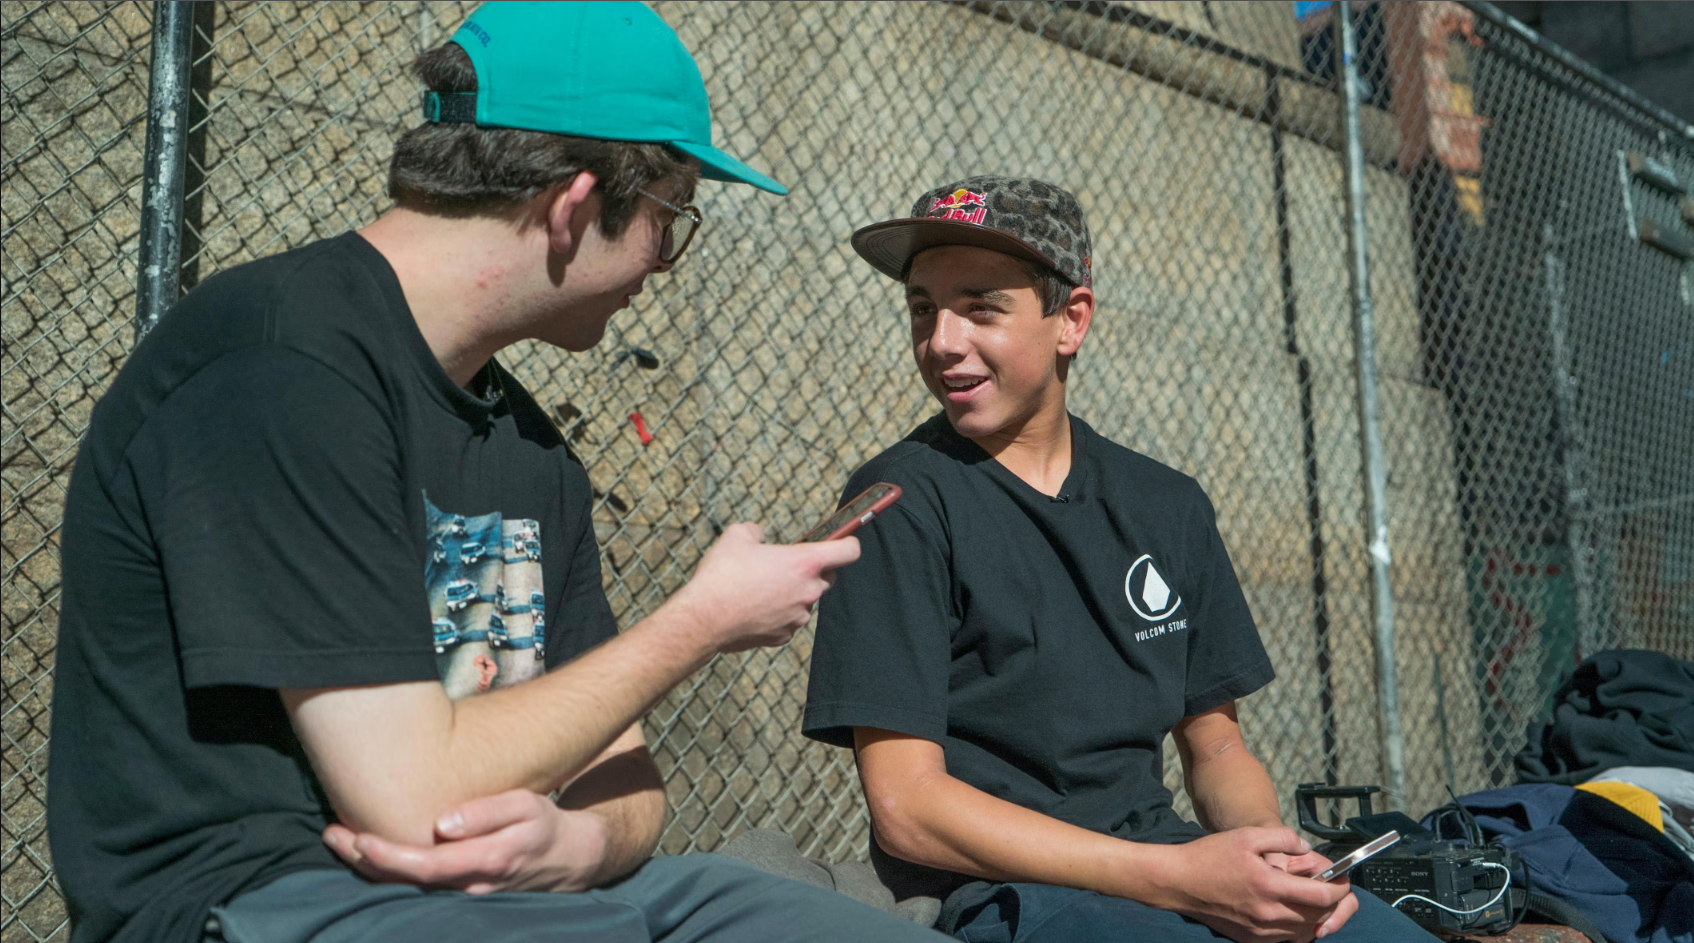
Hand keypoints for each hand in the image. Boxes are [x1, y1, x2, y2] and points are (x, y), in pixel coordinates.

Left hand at [323, 789, 610, 893]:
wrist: (569, 858)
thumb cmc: (543, 825)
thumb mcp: (527, 805)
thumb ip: (487, 812)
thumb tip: (444, 823)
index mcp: (486, 862)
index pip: (425, 865)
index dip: (388, 855)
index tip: (357, 837)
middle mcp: (470, 887)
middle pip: (406, 882)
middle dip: (365, 860)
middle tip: (331, 833)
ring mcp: (465, 897)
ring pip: (408, 889)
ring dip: (370, 868)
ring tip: (340, 841)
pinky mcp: (461, 896)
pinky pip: (418, 888)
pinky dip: (388, 873)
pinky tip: (368, 857)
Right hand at [666, 522, 859, 652]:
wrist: (703, 618)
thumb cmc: (722, 574)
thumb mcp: (737, 535)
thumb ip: (757, 531)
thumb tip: (760, 537)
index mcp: (805, 562)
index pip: (849, 550)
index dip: (848, 542)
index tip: (842, 540)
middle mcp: (808, 591)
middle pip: (826, 577)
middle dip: (811, 570)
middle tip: (784, 564)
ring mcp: (798, 617)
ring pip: (805, 600)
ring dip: (791, 592)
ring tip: (759, 587)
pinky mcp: (783, 636)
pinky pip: (788, 620)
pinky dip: (777, 613)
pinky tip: (753, 607)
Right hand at [1151, 827, 1354, 942]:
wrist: (1178, 882)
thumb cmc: (1210, 856)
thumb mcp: (1247, 835)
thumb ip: (1282, 837)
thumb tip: (1306, 848)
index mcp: (1270, 885)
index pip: (1322, 896)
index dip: (1340, 888)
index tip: (1342, 879)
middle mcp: (1269, 914)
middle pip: (1319, 917)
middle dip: (1332, 903)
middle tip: (1332, 887)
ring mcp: (1260, 931)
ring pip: (1305, 931)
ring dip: (1317, 917)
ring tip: (1314, 899)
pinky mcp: (1251, 939)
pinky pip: (1287, 939)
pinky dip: (1298, 928)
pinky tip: (1293, 912)